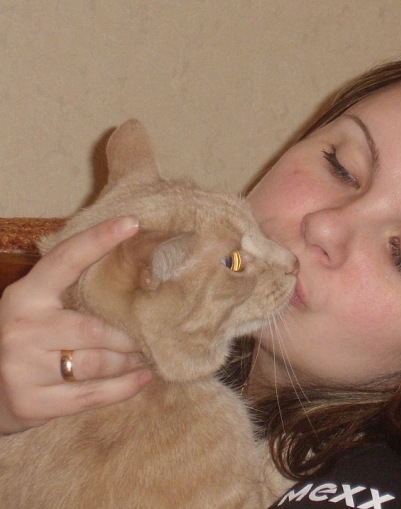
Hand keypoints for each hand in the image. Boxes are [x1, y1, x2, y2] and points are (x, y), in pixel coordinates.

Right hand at [0, 216, 151, 434]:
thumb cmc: (30, 341)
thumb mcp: (41, 308)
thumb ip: (73, 291)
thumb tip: (137, 268)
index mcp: (26, 295)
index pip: (65, 260)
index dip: (99, 239)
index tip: (132, 222)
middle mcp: (22, 328)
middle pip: (94, 328)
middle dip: (130, 334)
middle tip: (152, 333)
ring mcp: (23, 367)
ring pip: (98, 362)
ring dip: (129, 361)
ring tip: (145, 355)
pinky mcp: (32, 402)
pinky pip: (93, 394)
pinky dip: (125, 387)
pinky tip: (143, 378)